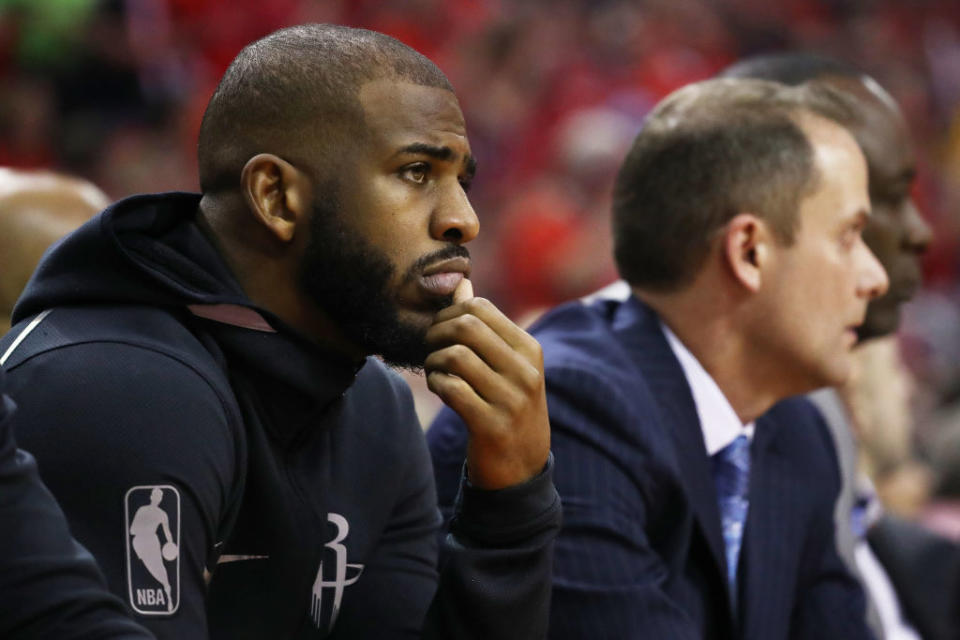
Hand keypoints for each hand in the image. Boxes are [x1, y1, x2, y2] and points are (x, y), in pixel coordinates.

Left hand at [425, 279, 549, 489]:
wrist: (522, 467)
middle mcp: (524, 371)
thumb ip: (484, 325)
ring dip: (434, 361)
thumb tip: (460, 283)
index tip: (440, 329)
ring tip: (436, 371)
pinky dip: (436, 384)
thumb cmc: (507, 404)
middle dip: (436, 332)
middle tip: (430, 347)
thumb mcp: (507, 364)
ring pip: (455, 356)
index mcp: (528, 349)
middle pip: (466, 326)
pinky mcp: (491, 425)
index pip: (480, 307)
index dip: (449, 312)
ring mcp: (510, 400)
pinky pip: (450, 389)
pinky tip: (441, 389)